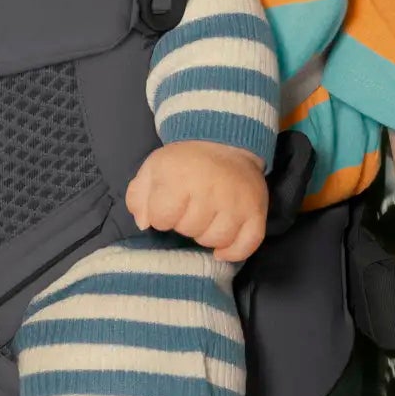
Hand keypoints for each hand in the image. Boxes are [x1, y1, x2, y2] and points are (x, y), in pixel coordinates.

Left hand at [125, 143, 267, 261]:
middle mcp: (210, 189)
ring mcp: (236, 202)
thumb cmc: (184, 161)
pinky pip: (246, 245)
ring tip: (205, 219)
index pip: (160, 218)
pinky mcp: (256, 212)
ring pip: (215, 239)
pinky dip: (233, 252)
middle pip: (189, 230)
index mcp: (180, 176)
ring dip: (206, 235)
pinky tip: (220, 249)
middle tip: (189, 208)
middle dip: (184, 223)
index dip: (160, 216)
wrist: (225, 143)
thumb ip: (138, 196)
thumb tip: (144, 223)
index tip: (167, 206)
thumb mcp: (153, 169)